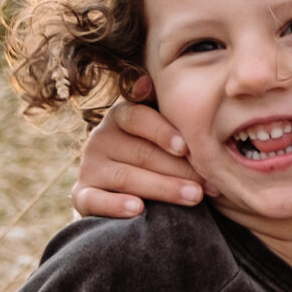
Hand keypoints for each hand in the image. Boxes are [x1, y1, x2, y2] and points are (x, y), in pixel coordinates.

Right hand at [72, 81, 203, 218]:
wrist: (124, 192)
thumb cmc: (156, 156)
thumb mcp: (162, 132)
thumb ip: (165, 113)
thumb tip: (146, 81)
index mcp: (121, 117)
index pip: (139, 117)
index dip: (162, 131)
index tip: (185, 147)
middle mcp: (101, 138)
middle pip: (141, 152)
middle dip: (180, 169)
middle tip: (209, 184)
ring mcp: (90, 167)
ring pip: (126, 177)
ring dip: (162, 188)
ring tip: (194, 197)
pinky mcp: (82, 195)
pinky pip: (95, 200)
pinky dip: (115, 205)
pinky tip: (137, 209)